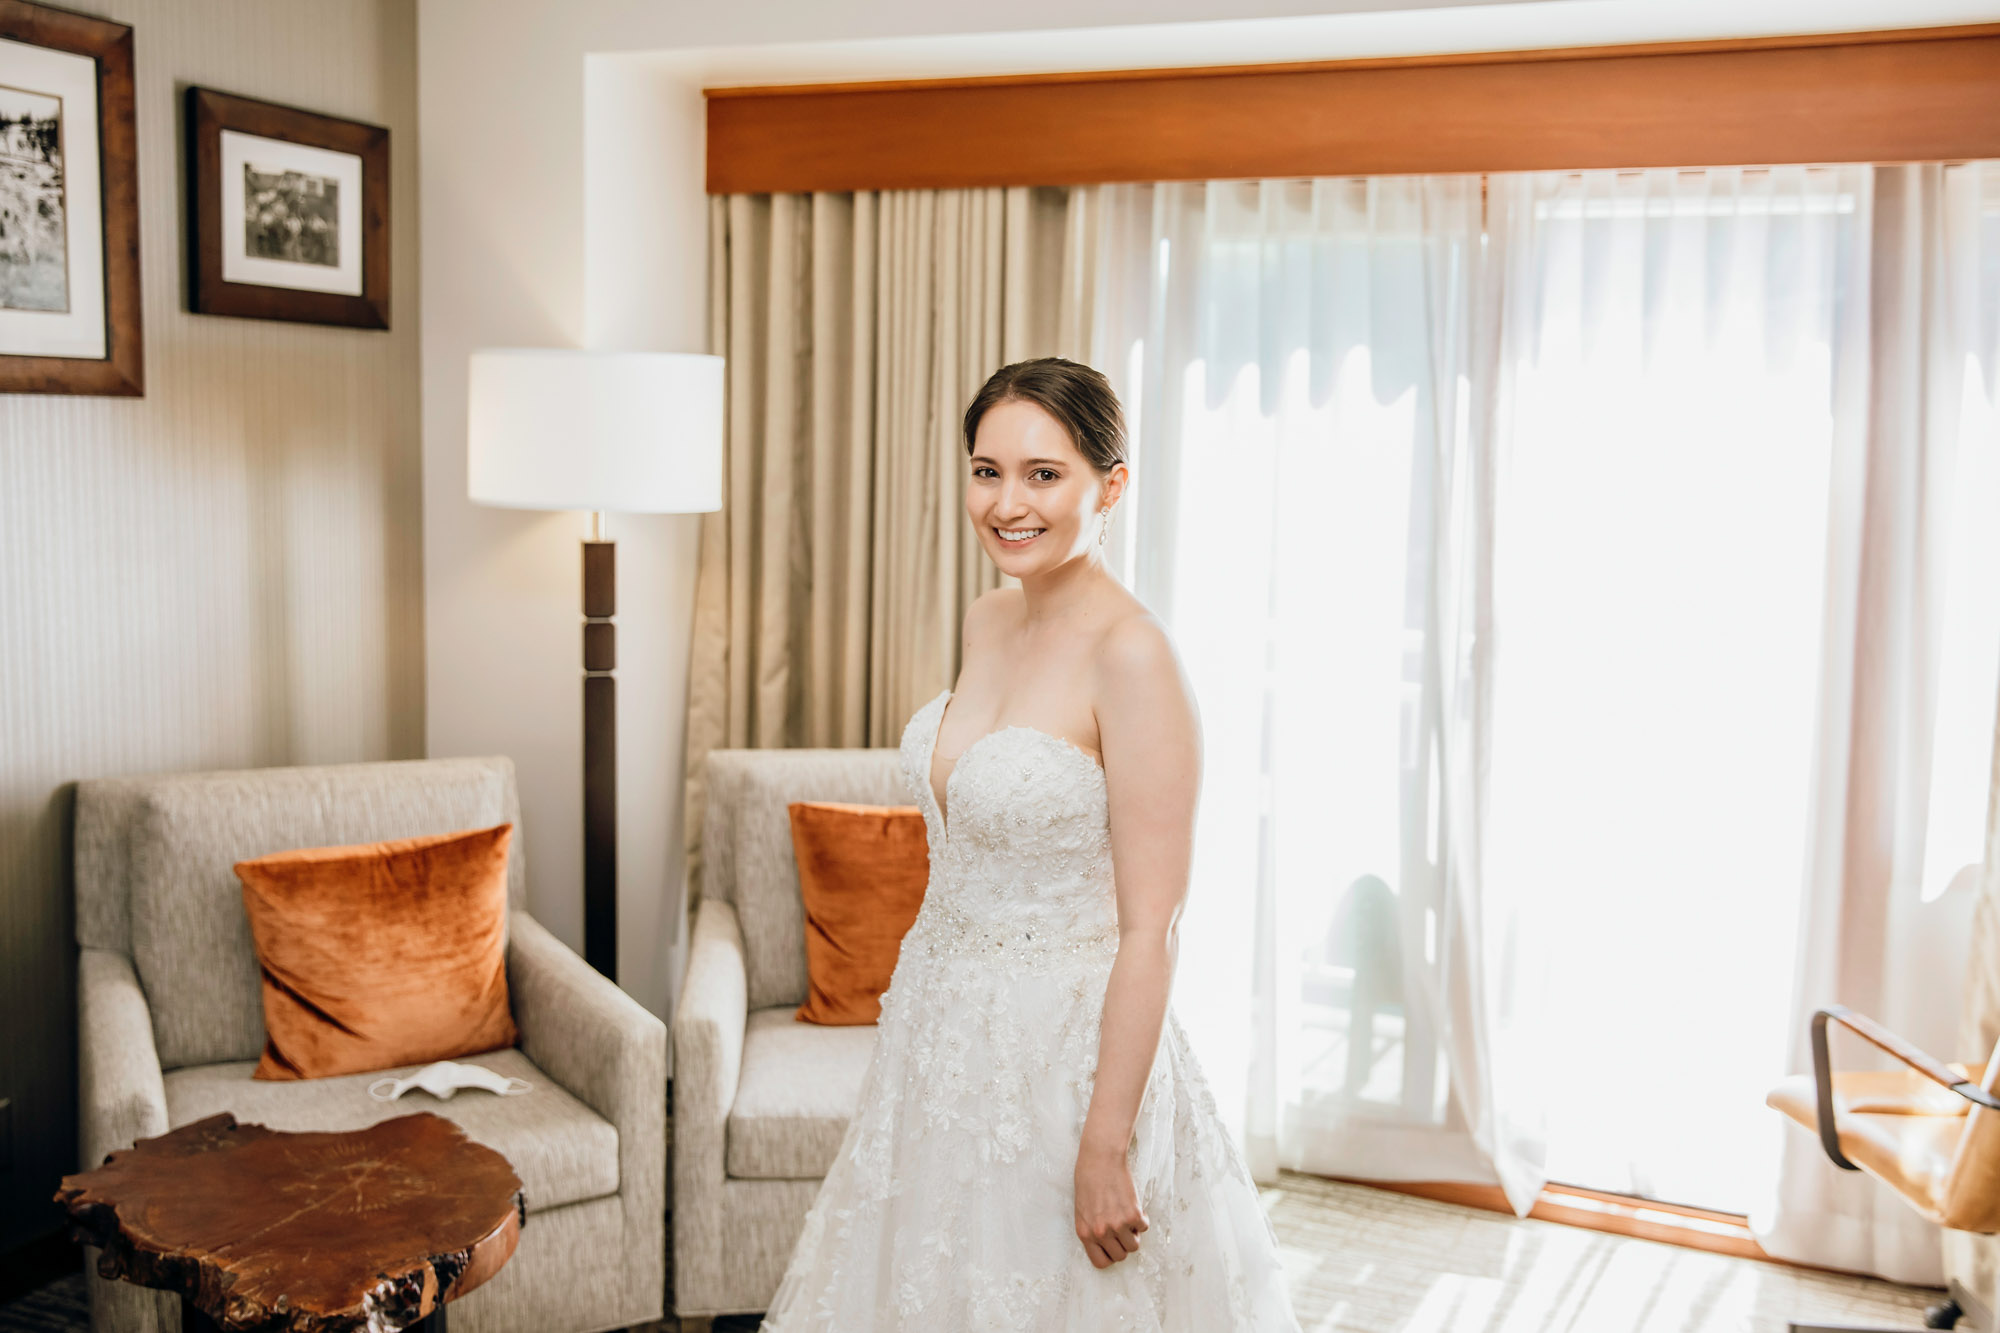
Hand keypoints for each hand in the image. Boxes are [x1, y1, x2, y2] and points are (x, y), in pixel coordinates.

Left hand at [1074, 1141, 1148, 1268]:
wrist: (1100, 1159)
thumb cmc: (1088, 1181)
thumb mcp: (1082, 1210)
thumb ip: (1093, 1230)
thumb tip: (1108, 1245)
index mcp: (1085, 1233)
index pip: (1101, 1262)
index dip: (1110, 1256)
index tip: (1114, 1246)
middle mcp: (1101, 1233)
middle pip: (1121, 1256)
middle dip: (1124, 1244)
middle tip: (1123, 1229)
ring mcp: (1117, 1225)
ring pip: (1134, 1246)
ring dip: (1134, 1234)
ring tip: (1128, 1217)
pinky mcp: (1133, 1215)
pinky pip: (1144, 1227)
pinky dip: (1142, 1219)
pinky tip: (1134, 1205)